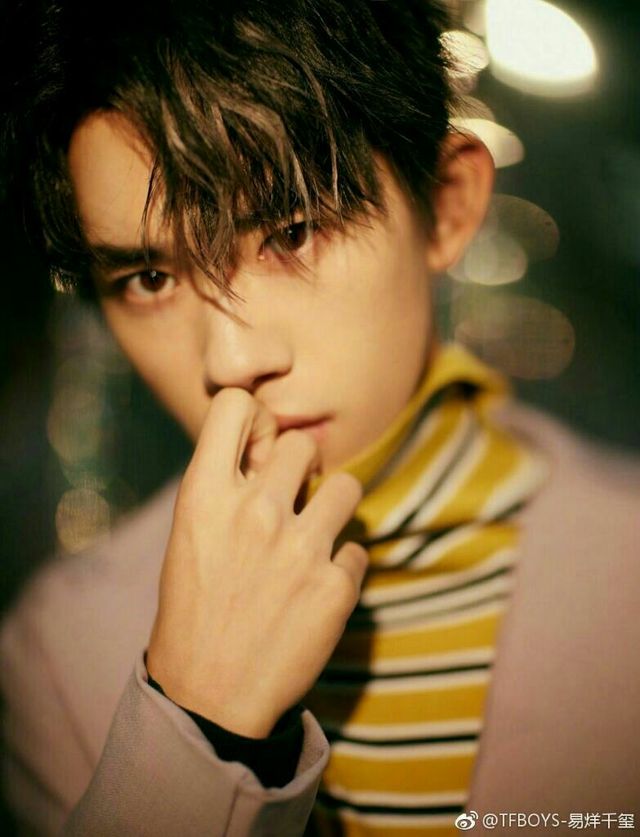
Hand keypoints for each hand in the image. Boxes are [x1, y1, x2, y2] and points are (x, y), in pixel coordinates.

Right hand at [146, 387, 367, 736]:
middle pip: (303, 444)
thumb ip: (228, 487)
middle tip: (293, 501)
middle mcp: (255, 511)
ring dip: (334, 508)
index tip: (261, 444)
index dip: (254, 418)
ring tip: (315, 538)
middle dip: (302, 469)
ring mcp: (300, 548)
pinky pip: (357, 550)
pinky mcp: (336, 586)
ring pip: (347, 487)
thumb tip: (276, 446)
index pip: (235, 404)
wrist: (210, 695)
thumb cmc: (196, 608)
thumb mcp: (190, 536)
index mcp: (205, 495)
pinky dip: (342, 568)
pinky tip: (316, 592)